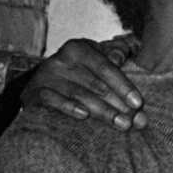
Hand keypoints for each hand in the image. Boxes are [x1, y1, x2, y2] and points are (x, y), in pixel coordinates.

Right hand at [21, 38, 143, 129]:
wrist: (45, 85)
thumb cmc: (82, 72)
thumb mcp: (99, 59)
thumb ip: (117, 54)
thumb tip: (120, 58)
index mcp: (80, 48)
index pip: (106, 67)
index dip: (124, 86)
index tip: (138, 103)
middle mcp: (61, 59)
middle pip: (95, 84)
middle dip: (118, 104)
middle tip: (134, 121)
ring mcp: (46, 76)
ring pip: (79, 94)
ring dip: (102, 111)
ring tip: (120, 124)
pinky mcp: (34, 92)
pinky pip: (52, 100)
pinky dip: (68, 107)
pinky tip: (84, 115)